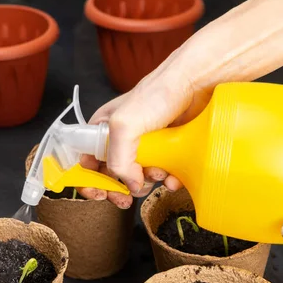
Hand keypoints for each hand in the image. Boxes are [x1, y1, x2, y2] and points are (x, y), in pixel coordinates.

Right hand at [77, 50, 211, 207]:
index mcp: (103, 130)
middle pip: (112, 175)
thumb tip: (130, 184)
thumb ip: (117, 159)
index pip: (86, 161)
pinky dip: (168, 181)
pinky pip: (163, 175)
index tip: (100, 194)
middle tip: (126, 198)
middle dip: (120, 188)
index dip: (90, 181)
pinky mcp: (167, 150)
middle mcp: (121, 138)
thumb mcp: (124, 125)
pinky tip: (173, 177)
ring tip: (157, 173)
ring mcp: (145, 146)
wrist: (196, 84)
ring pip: (139, 178)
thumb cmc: (157, 94)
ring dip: (148, 182)